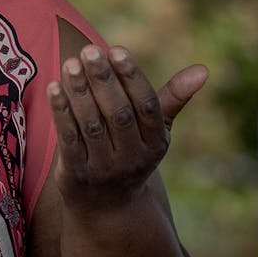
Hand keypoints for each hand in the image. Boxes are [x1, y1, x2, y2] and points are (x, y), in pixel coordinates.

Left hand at [47, 45, 207, 213]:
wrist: (108, 207)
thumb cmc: (132, 151)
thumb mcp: (155, 131)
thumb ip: (172, 98)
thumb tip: (203, 69)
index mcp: (156, 143)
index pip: (146, 106)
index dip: (132, 78)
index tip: (117, 49)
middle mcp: (133, 158)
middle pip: (118, 114)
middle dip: (103, 80)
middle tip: (89, 50)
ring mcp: (105, 169)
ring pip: (92, 125)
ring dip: (80, 92)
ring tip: (71, 63)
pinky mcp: (77, 176)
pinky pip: (69, 140)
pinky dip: (61, 113)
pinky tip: (54, 87)